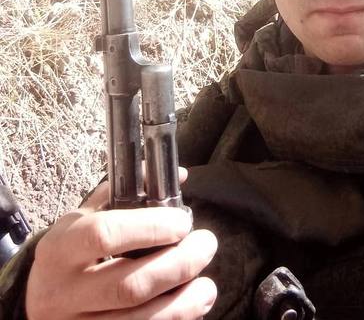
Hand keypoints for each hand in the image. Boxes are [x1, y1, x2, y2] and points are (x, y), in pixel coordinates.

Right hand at [25, 176, 216, 319]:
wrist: (37, 303)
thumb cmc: (71, 254)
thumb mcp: (84, 218)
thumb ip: (127, 192)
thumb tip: (179, 176)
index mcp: (60, 249)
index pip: (103, 235)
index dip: (149, 228)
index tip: (183, 222)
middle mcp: (64, 292)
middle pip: (129, 285)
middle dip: (178, 265)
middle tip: (206, 245)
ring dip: (183, 303)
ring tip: (207, 284)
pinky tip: (192, 307)